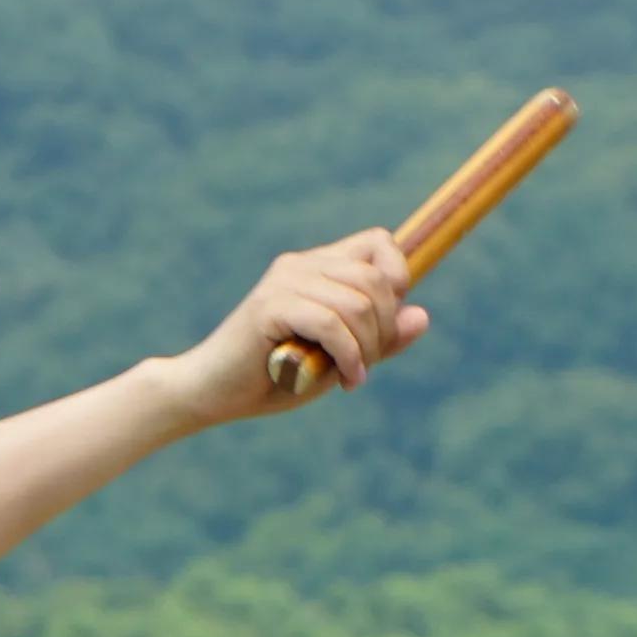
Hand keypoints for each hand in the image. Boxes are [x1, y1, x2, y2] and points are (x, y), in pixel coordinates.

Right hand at [182, 224, 423, 425]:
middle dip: (385, 330)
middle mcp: (302, 264)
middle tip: (366, 364)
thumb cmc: (278, 377)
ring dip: (367, 349)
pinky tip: (344, 380)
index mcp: (319, 265)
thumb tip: (422, 315)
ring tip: (351, 375)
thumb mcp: (342, 358)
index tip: (387, 325)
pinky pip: (330, 323)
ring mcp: (284, 281)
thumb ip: (380, 339)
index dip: (398, 278)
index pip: (379, 242)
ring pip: (358, 304)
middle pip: (377, 281)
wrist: (214, 393)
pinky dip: (347, 356)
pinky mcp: (269, 306)